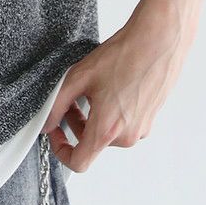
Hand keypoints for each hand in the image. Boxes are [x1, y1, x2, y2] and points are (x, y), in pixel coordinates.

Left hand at [41, 2, 192, 172]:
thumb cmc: (123, 56)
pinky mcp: (149, 119)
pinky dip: (111, 113)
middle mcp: (126, 136)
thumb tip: (47, 123)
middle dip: (76, 123)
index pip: (79, 163)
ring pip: (107, 133)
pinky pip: (123, 125)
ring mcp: (141, 129)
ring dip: (93, 117)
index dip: (60, 150)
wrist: (158, 41)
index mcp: (107, 129)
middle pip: (91, 143)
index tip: (56, 131)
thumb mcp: (79, 76)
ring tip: (91, 89)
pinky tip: (110, 87)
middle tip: (71, 99)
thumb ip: (58, 104)